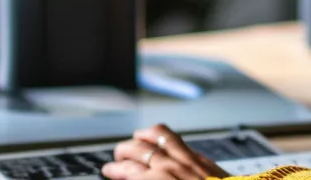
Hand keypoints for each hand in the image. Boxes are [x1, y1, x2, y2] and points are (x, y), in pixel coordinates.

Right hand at [102, 124, 229, 179]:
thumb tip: (132, 177)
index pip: (126, 170)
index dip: (114, 170)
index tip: (108, 171)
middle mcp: (169, 167)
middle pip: (137, 150)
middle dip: (123, 152)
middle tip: (118, 157)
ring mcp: (187, 159)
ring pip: (157, 135)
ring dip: (141, 136)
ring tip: (135, 138)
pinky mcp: (202, 158)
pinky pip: (177, 138)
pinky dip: (162, 135)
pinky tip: (161, 138)